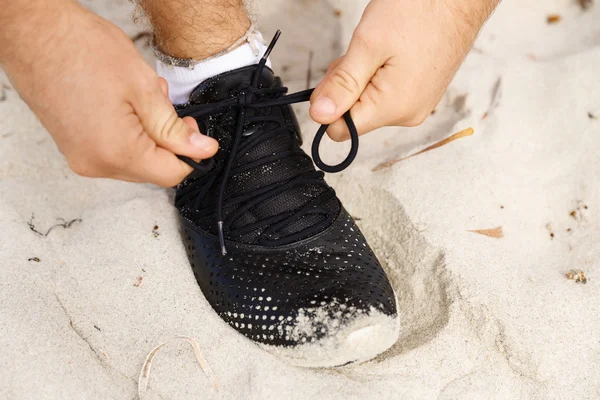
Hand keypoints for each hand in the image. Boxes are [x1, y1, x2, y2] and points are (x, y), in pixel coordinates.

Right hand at [0, 1, 217, 186]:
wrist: (33, 33)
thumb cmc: (81, 49)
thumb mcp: (143, 87)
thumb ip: (174, 127)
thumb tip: (201, 150)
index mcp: (116, 153)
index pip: (170, 173)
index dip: (191, 153)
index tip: (196, 131)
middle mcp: (95, 164)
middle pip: (152, 169)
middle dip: (168, 141)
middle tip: (167, 105)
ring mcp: (81, 157)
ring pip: (134, 160)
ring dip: (148, 134)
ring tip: (141, 98)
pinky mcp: (74, 147)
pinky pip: (113, 151)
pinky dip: (128, 133)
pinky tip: (125, 104)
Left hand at [309, 0, 497, 140]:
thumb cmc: (420, 11)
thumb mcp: (368, 45)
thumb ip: (342, 84)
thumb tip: (319, 115)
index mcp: (394, 108)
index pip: (340, 131)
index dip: (328, 105)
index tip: (336, 76)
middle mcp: (408, 114)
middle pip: (354, 117)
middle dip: (346, 87)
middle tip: (361, 54)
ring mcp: (417, 104)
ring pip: (368, 104)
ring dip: (362, 78)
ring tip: (380, 49)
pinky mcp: (421, 93)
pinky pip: (386, 94)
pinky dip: (378, 75)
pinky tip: (390, 52)